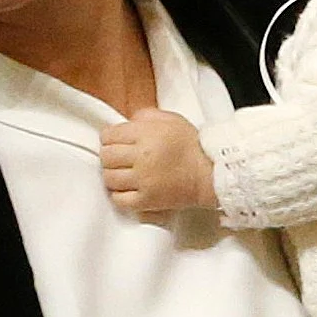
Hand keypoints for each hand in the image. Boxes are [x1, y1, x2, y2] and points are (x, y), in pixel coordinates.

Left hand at [99, 108, 216, 217]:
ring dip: (114, 175)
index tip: (117, 142)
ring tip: (126, 173)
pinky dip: (120, 195)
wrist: (210, 173)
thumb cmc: (192, 146)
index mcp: (146, 134)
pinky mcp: (146, 200)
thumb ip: (145, 116)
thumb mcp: (171, 119)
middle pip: (106, 156)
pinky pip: (118, 199)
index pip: (108, 135)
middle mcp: (142, 156)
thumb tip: (127, 123)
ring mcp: (143, 180)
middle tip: (121, 158)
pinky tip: (128, 189)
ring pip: (109, 178)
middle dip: (111, 156)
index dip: (110, 138)